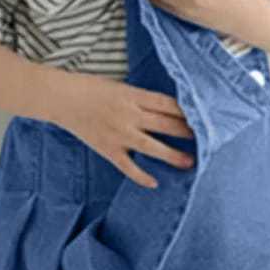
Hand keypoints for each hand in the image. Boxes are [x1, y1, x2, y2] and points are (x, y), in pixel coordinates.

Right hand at [52, 70, 194, 189]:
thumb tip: (166, 110)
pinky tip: (154, 183)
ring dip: (173, 155)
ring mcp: (119, 134)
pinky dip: (141, 176)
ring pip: (152, 147)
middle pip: (166, 124)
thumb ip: (142, 99)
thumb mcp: (121, 86)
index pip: (169, 105)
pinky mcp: (108, 149)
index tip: (204, 118)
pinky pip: (128, 166)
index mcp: (134, 95)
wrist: (63, 98)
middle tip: (207, 140)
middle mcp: (130, 115)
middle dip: (188, 133)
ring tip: (189, 163)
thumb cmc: (91, 89)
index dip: (188, 112)